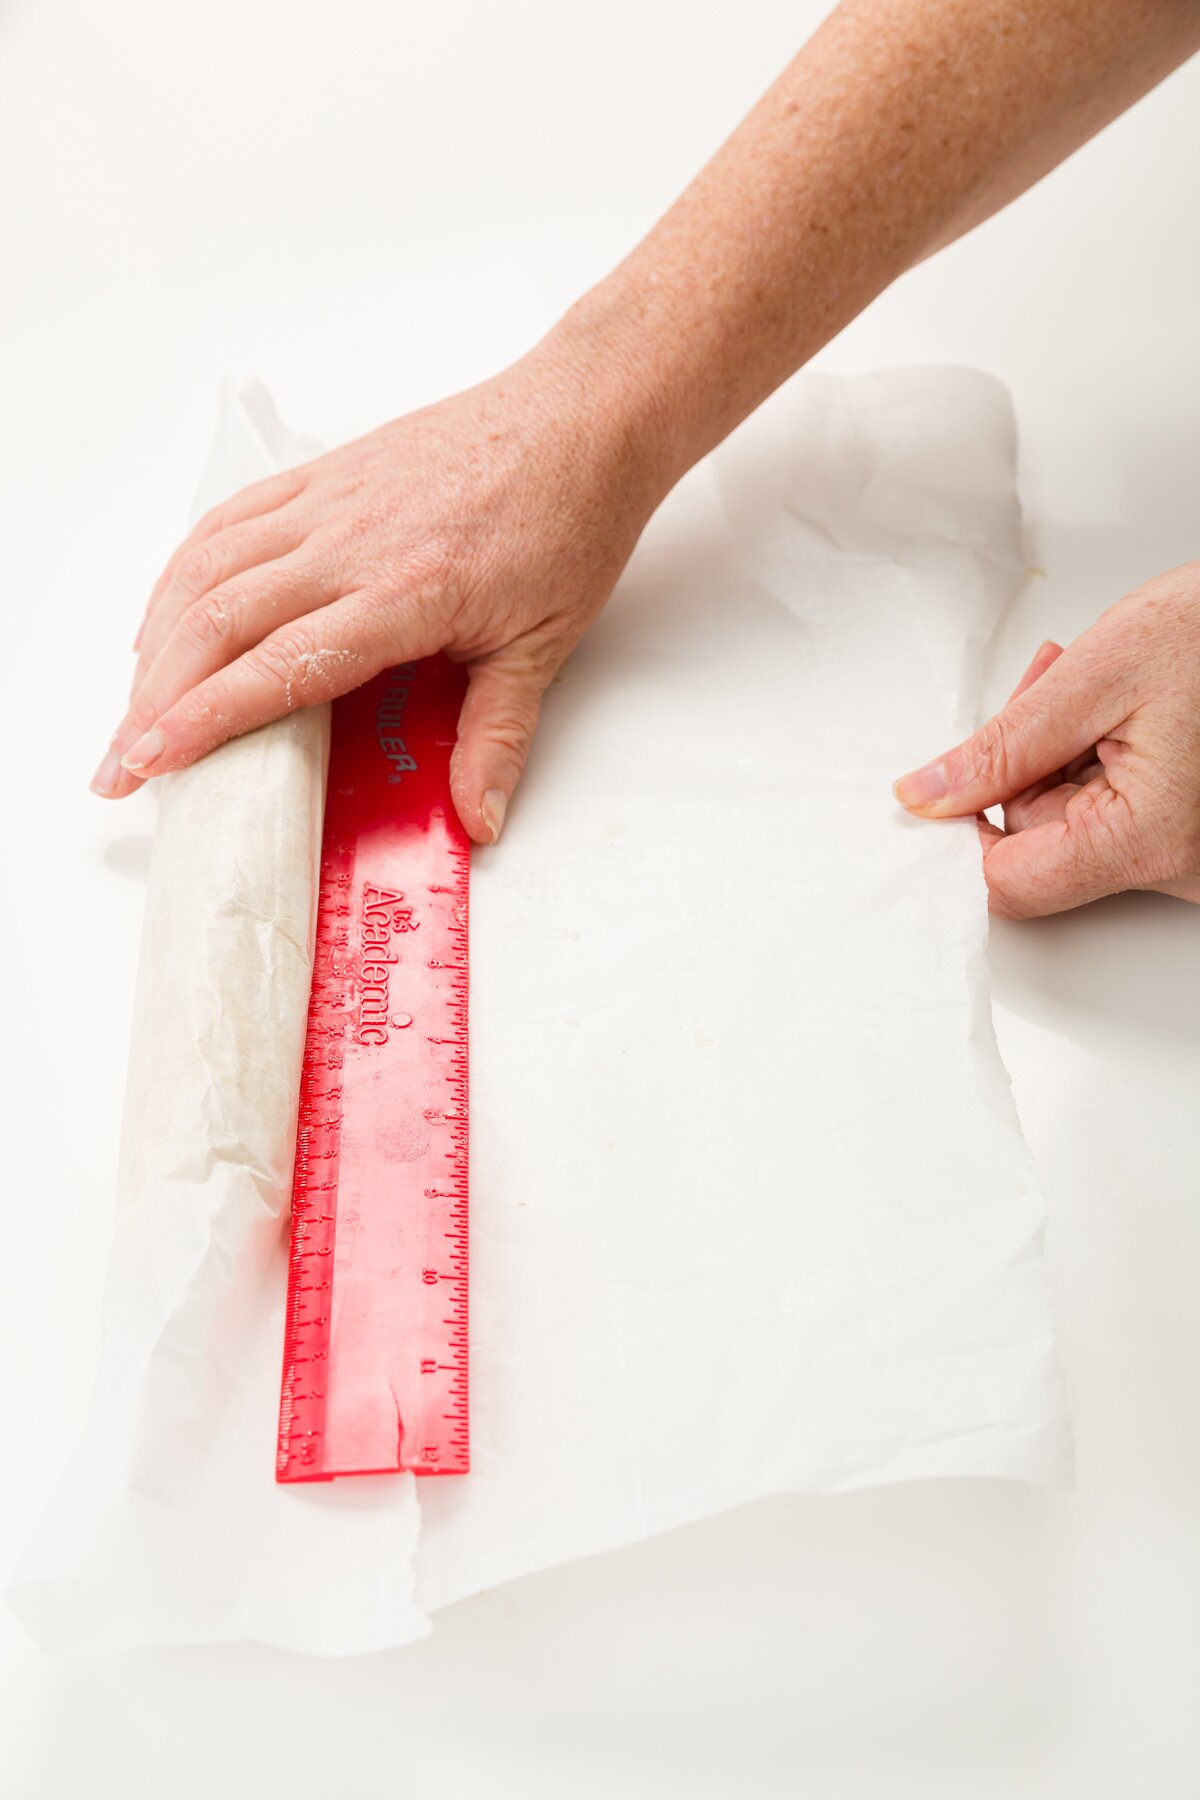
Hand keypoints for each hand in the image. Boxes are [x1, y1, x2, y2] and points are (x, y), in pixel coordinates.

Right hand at [90, 328, 664, 844]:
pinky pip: (229, 523)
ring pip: (209, 569)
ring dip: (157, 639)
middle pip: (220, 620)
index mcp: (403, 593)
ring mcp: (328, 503)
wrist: (581, 422)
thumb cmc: (567, 523)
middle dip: (156, 697)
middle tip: (119, 761)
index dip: (205, 716)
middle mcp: (350, 543)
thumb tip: (478, 817)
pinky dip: (183, 572)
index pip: (280, 665)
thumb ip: (498, 737)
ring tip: (133, 703)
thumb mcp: (544, 648)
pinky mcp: (323, 476)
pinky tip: (167, 615)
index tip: (153, 760)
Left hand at [893, 564, 1199, 917]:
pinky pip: (1111, 815)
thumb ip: (1002, 746)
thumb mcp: (1097, 674)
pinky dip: (1096, 760)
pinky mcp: (1191, 839)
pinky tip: (1117, 711)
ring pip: (1071, 823)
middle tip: (1047, 690)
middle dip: (1023, 763)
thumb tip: (929, 792)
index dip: (964, 830)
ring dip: (1059, 752)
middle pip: (1039, 844)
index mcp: (1146, 840)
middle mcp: (1177, 869)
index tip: (947, 784)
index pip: (1010, 882)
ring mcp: (1188, 859)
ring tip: (1096, 687)